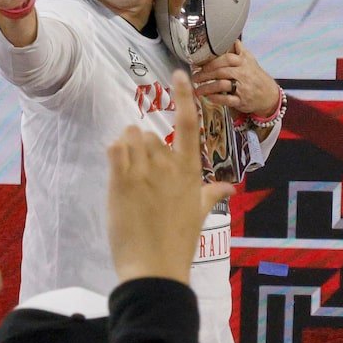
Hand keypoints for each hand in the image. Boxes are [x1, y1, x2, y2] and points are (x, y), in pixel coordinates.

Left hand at [107, 69, 235, 284]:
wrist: (155, 268)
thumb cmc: (178, 242)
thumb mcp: (199, 214)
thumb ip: (211, 194)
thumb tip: (229, 187)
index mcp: (190, 171)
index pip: (189, 123)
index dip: (184, 95)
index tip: (179, 74)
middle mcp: (168, 166)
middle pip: (148, 133)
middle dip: (141, 145)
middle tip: (140, 171)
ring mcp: (144, 172)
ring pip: (129, 137)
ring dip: (125, 147)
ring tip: (127, 171)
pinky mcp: (121, 181)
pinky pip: (114, 148)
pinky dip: (114, 151)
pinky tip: (116, 166)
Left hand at [191, 39, 279, 116]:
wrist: (269, 95)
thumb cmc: (256, 76)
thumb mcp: (250, 60)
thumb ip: (238, 50)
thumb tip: (230, 38)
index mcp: (244, 62)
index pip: (226, 58)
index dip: (212, 62)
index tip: (200, 64)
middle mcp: (243, 74)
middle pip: (221, 71)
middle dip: (205, 74)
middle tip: (195, 77)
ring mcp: (243, 88)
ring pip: (222, 85)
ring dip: (207, 87)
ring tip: (198, 89)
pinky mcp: (242, 101)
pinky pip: (227, 99)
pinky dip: (216, 98)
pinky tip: (208, 98)